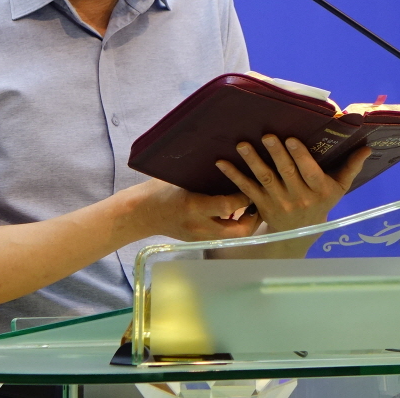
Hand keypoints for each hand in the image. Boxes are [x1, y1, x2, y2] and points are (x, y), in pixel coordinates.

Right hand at [121, 179, 258, 242]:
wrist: (140, 214)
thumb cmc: (158, 190)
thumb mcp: (180, 177)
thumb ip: (203, 174)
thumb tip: (226, 158)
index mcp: (194, 206)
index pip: (229, 205)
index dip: (245, 196)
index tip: (251, 183)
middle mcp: (199, 225)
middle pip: (239, 230)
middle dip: (254, 219)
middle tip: (259, 203)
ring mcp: (199, 236)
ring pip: (234, 236)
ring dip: (245, 223)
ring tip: (252, 208)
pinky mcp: (198, 240)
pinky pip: (223, 236)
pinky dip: (232, 225)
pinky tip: (235, 213)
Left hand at [216, 134, 371, 234]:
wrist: (299, 234)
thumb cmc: (321, 203)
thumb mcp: (338, 188)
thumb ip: (351, 167)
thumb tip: (367, 146)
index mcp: (319, 191)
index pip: (310, 173)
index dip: (300, 157)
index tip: (291, 139)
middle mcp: (298, 197)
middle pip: (286, 173)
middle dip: (276, 154)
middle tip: (267, 135)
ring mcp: (278, 202)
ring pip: (265, 179)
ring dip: (252, 161)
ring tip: (242, 145)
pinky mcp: (261, 205)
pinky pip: (246, 189)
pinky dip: (233, 176)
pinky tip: (221, 162)